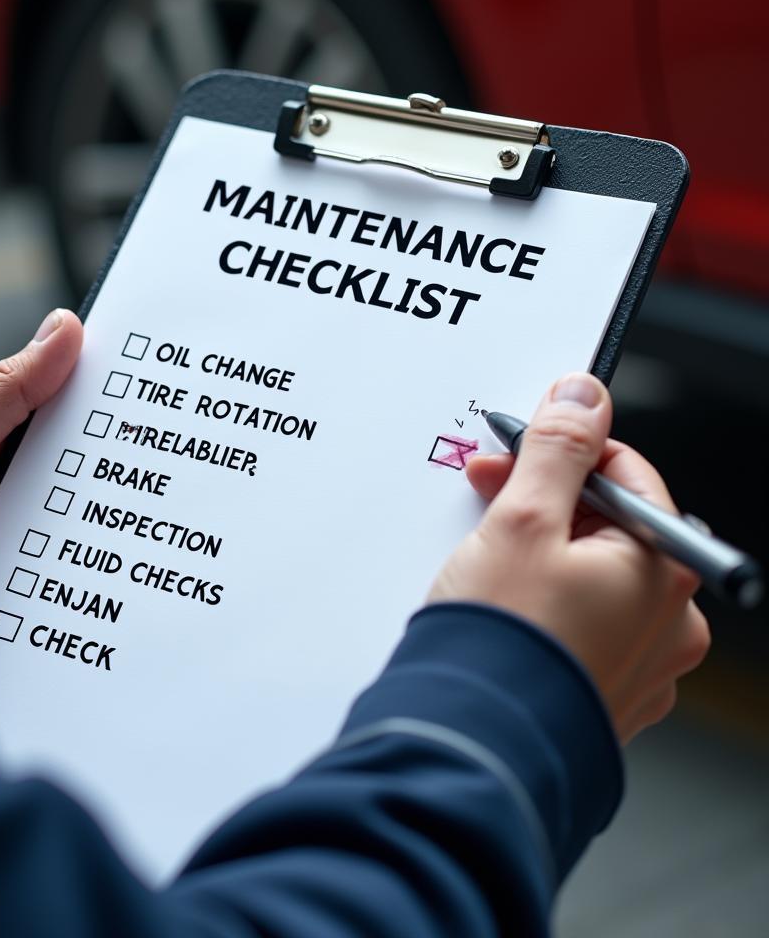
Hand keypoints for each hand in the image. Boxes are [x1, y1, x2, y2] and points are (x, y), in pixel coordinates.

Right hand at [429, 372, 709, 742]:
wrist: (473, 748)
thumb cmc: (504, 643)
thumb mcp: (523, 520)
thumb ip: (558, 449)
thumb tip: (585, 394)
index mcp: (664, 568)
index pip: (623, 472)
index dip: (559, 453)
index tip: (511, 453)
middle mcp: (669, 619)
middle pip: (607, 524)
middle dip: (543, 503)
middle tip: (487, 500)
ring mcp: (642, 662)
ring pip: (591, 574)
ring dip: (541, 553)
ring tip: (488, 565)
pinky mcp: (606, 691)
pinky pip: (582, 623)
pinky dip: (546, 604)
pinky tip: (507, 610)